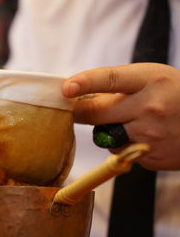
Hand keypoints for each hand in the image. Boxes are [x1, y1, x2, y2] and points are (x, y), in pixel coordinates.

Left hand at [62, 63, 179, 169]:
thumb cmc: (174, 94)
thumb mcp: (152, 78)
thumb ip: (118, 84)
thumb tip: (79, 95)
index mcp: (150, 80)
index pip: (110, 79)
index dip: (85, 83)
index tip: (66, 88)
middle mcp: (150, 107)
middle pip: (97, 114)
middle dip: (81, 112)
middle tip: (75, 109)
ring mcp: (151, 136)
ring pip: (106, 135)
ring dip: (109, 129)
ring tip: (133, 122)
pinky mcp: (150, 157)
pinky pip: (120, 152)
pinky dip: (124, 144)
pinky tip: (145, 137)